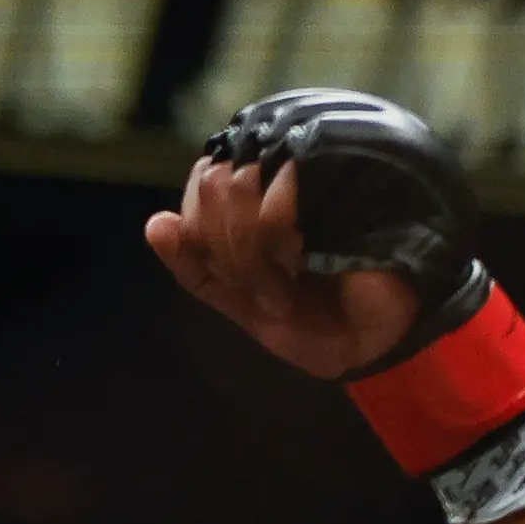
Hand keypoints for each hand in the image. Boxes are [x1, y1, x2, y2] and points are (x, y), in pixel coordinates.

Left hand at [148, 152, 419, 380]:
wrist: (370, 344)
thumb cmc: (310, 321)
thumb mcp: (240, 301)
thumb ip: (195, 266)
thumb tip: (154, 224)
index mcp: (256, 199)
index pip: (202, 181)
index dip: (201, 231)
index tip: (231, 279)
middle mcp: (279, 178)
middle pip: (215, 184)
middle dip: (228, 252)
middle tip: (263, 294)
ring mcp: (308, 178)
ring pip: (239, 186)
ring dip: (251, 257)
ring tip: (282, 294)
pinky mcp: (337, 186)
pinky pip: (275, 195)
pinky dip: (273, 243)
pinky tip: (298, 269)